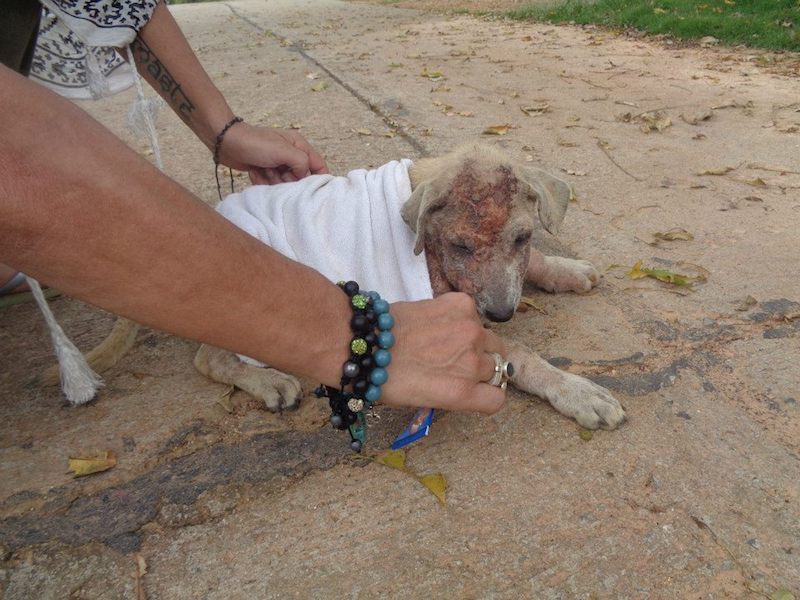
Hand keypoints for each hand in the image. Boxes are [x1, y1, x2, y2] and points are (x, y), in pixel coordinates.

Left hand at [218, 122, 328, 183]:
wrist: (225, 143)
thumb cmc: (255, 143)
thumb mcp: (283, 150)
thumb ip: (302, 163)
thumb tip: (304, 176)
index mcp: (299, 145)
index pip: (318, 165)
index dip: (318, 178)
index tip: (310, 189)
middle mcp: (290, 155)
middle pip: (300, 178)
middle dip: (288, 180)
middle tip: (277, 173)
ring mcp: (277, 164)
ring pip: (284, 183)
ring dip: (273, 181)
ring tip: (263, 170)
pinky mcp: (265, 171)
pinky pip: (270, 185)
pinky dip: (263, 181)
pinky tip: (255, 172)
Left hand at [380, 292, 507, 414]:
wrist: (365, 342)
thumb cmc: (387, 377)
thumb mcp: (425, 399)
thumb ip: (455, 392)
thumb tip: (466, 380)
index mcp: (463, 393)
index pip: (497, 398)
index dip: (486, 393)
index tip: (476, 388)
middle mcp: (473, 363)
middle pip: (496, 367)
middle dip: (479, 366)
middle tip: (455, 361)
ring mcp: (471, 330)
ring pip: (490, 339)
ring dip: (475, 341)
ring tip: (447, 339)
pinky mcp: (462, 304)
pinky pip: (473, 313)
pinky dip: (461, 316)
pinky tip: (439, 319)